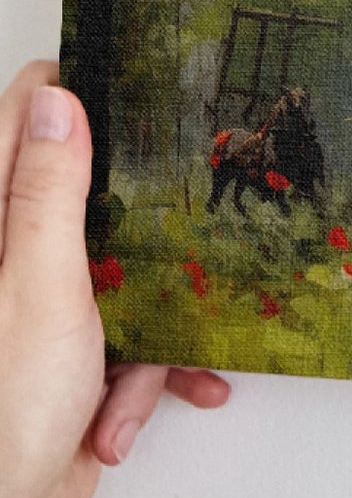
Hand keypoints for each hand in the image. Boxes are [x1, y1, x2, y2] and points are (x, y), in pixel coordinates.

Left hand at [0, 61, 228, 497]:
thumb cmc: (3, 412)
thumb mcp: (40, 287)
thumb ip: (49, 193)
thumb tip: (58, 102)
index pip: (23, 125)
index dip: (74, 99)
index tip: (134, 85)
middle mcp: (13, 260)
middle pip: (91, 198)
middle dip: (147, 225)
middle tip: (187, 216)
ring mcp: (43, 308)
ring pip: (128, 272)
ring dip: (154, 323)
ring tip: (145, 364)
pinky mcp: (72, 356)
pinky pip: (134, 340)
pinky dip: (146, 376)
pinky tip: (131, 412)